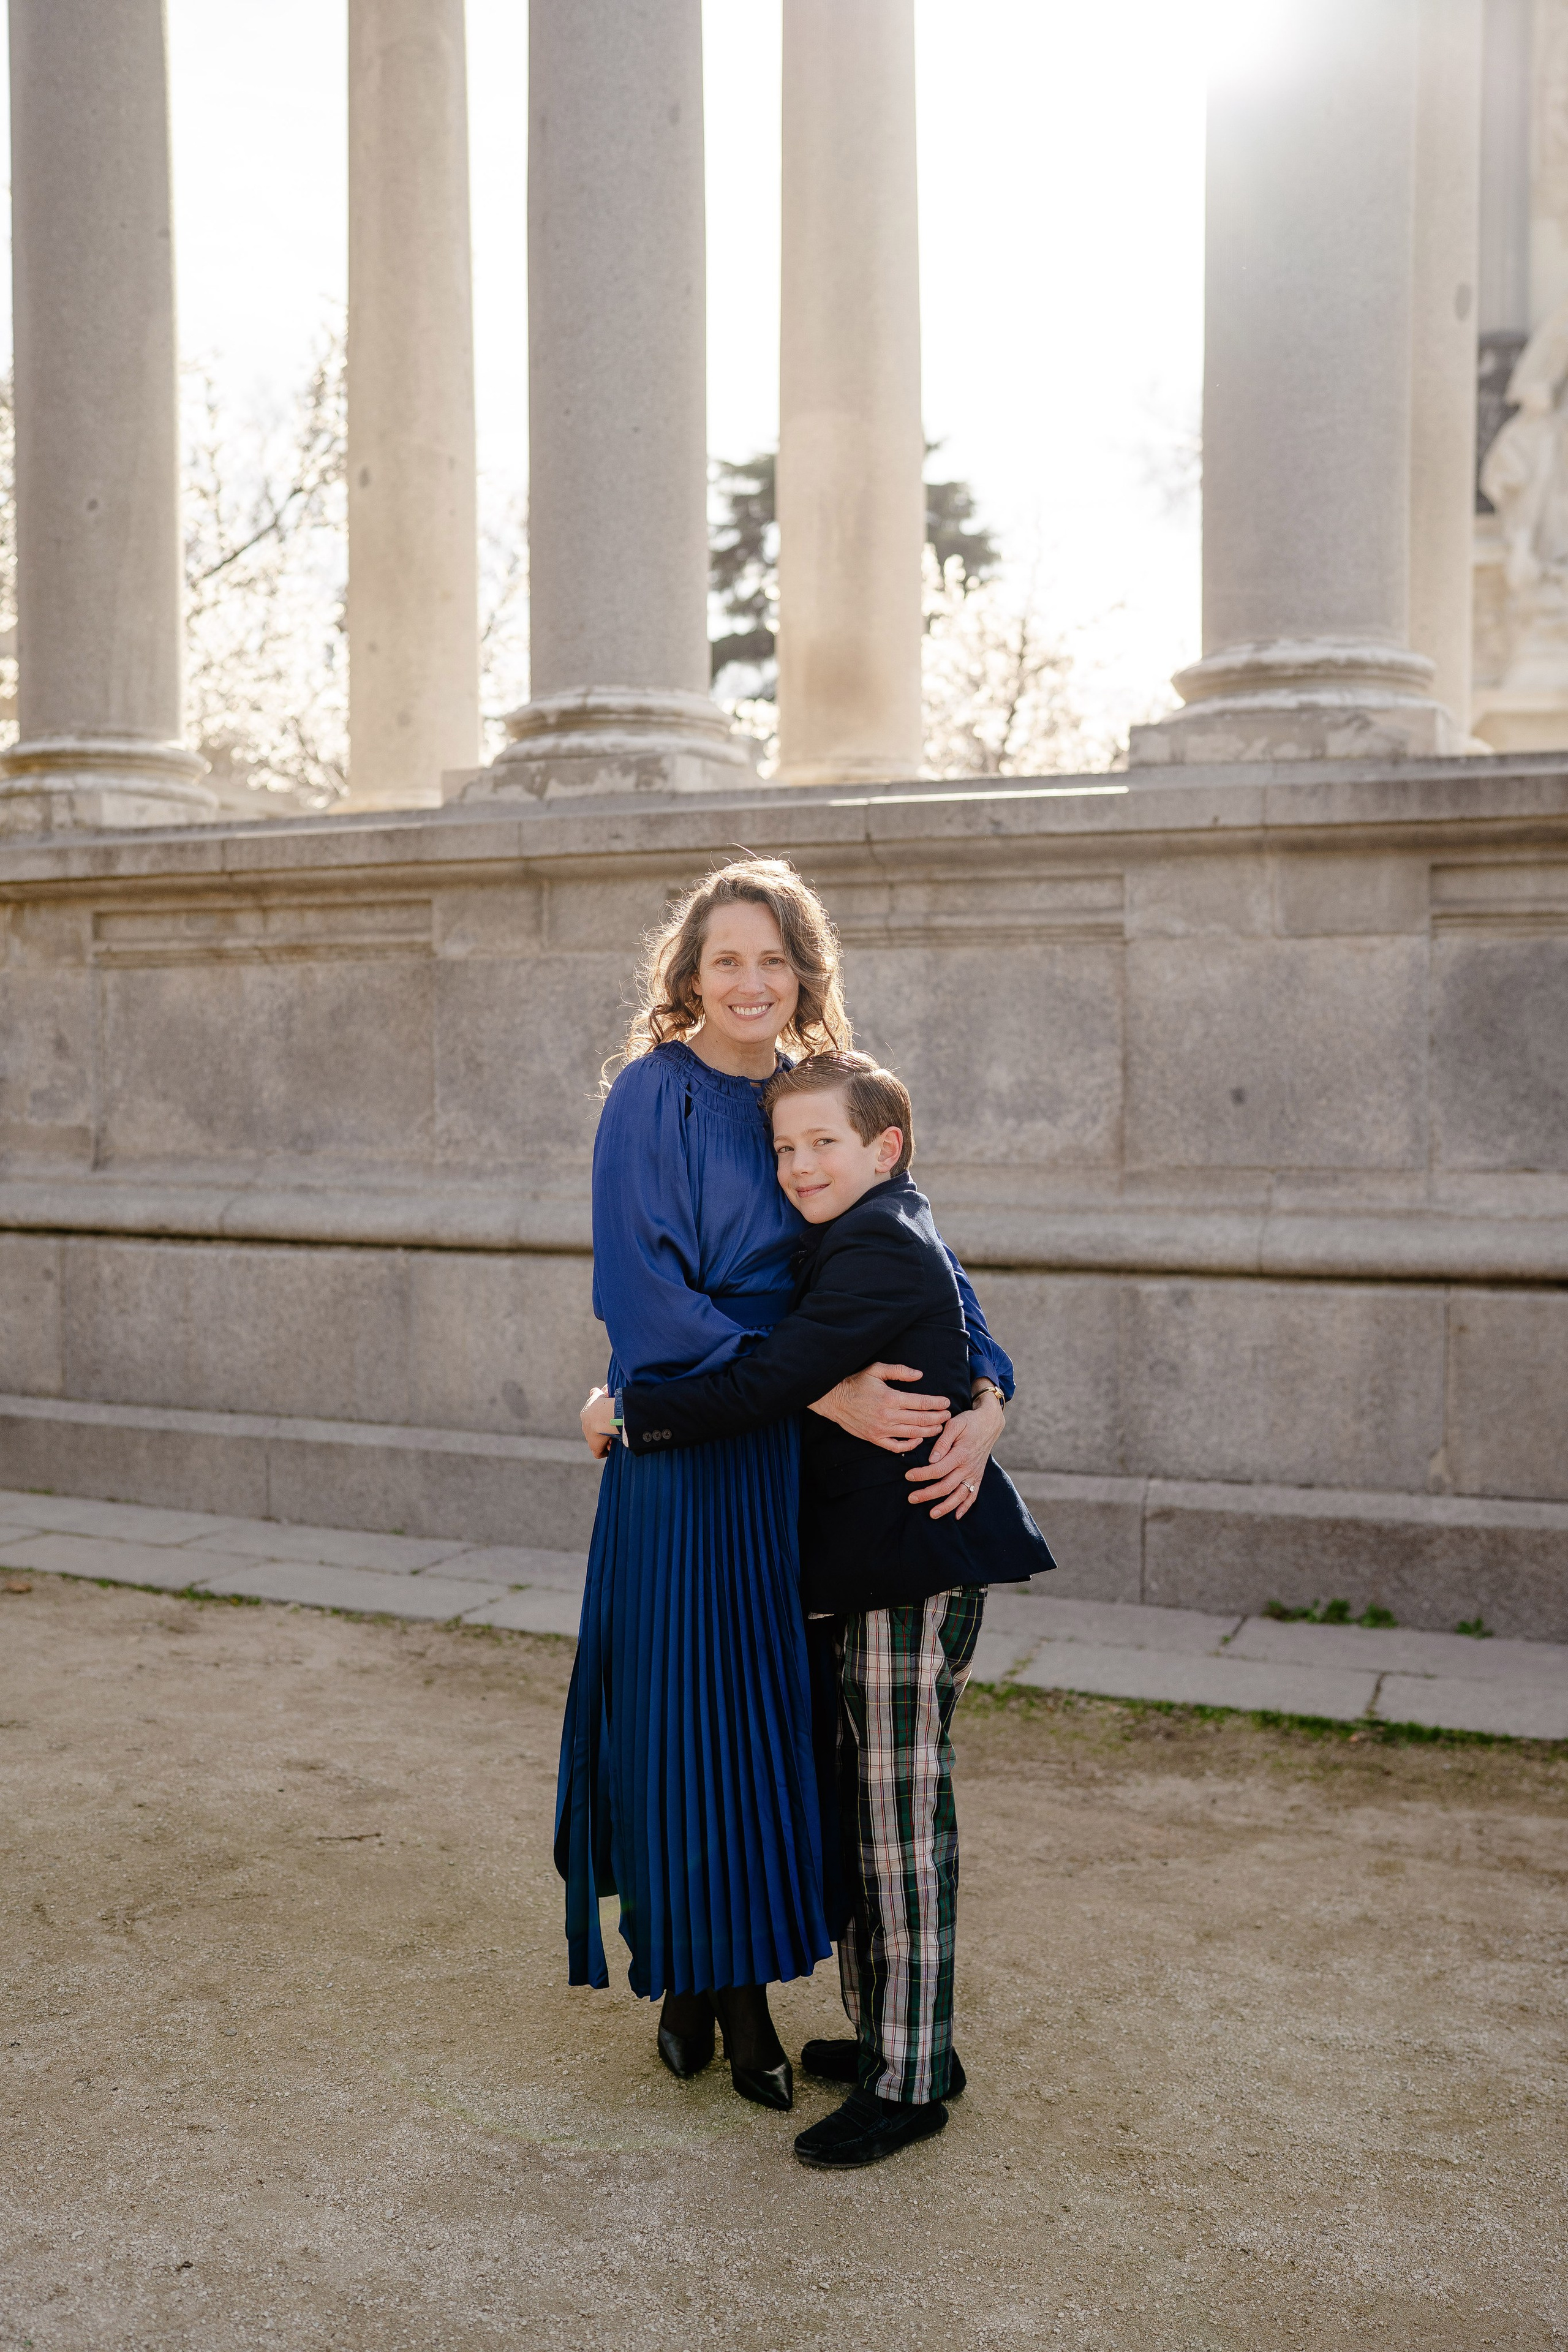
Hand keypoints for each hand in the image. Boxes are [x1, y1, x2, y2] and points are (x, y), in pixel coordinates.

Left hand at [580, 1386, 618, 1459]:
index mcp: (586, 1414)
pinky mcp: (594, 1447)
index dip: (601, 1420)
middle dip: (604, 1431)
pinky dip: (605, 1451)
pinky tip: (612, 1446)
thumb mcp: (597, 1395)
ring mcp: (590, 1438)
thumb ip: (595, 1392)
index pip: (593, 1419)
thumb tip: (595, 1390)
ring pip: (598, 1441)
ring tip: (615, 1436)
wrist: (601, 1415)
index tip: (609, 1419)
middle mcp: (586, 1427)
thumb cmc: (601, 1404)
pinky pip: (599, 1452)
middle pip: (595, 1431)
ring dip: (607, 1440)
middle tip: (614, 1428)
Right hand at [810, 1362, 950, 1453]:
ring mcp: (882, 1429)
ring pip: (912, 1433)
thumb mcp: (877, 1370)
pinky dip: (910, 1445)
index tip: (946, 1402)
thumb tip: (919, 1375)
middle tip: (948, 1415)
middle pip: (921, 1419)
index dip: (937, 1403)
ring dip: (929, 1431)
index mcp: (891, 1397)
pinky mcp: (875, 1438)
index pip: (921, 1402)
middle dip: (938, 1418)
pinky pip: (897, 1446)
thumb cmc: (856, 1383)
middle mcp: (888, 1415)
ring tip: (939, 1427)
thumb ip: (899, 1371)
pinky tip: (918, 1439)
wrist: (834, 1399)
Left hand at [906, 1389, 1005, 1519]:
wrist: (990, 1423)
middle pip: (946, 1487)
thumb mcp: (954, 1424)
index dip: (922, 1475)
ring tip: (931, 1514)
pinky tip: (956, 1515)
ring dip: (946, 1507)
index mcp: (961, 1454)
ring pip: (960, 1496)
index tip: (908, 1476)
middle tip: (911, 1498)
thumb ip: (942, 1442)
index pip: (938, 1470)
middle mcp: (968, 1467)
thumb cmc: (969, 1422)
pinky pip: (973, 1495)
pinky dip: (965, 1507)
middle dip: (927, 1495)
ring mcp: (974, 1474)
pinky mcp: (978, 1477)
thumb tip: (931, 1459)